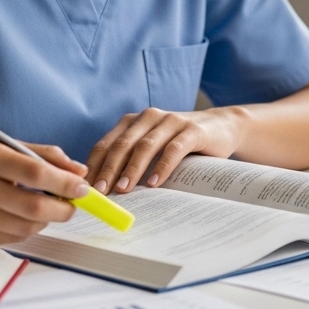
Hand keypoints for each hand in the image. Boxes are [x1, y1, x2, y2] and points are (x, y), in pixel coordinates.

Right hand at [0, 141, 88, 245]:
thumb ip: (40, 154)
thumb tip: (77, 170)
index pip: (35, 171)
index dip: (65, 182)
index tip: (82, 187)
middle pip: (33, 205)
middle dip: (63, 208)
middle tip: (73, 204)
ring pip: (25, 226)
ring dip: (47, 220)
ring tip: (50, 209)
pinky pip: (10, 238)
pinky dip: (27, 230)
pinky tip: (28, 219)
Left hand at [87, 108, 244, 193]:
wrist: (222, 127)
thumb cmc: (181, 143)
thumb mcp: (153, 147)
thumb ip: (132, 160)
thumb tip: (105, 191)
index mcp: (133, 121)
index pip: (106, 144)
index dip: (94, 166)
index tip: (86, 188)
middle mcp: (149, 117)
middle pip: (122, 144)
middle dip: (108, 169)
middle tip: (100, 192)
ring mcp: (171, 121)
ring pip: (145, 145)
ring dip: (132, 168)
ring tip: (124, 189)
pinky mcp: (192, 130)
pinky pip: (173, 148)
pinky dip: (161, 166)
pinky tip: (154, 182)